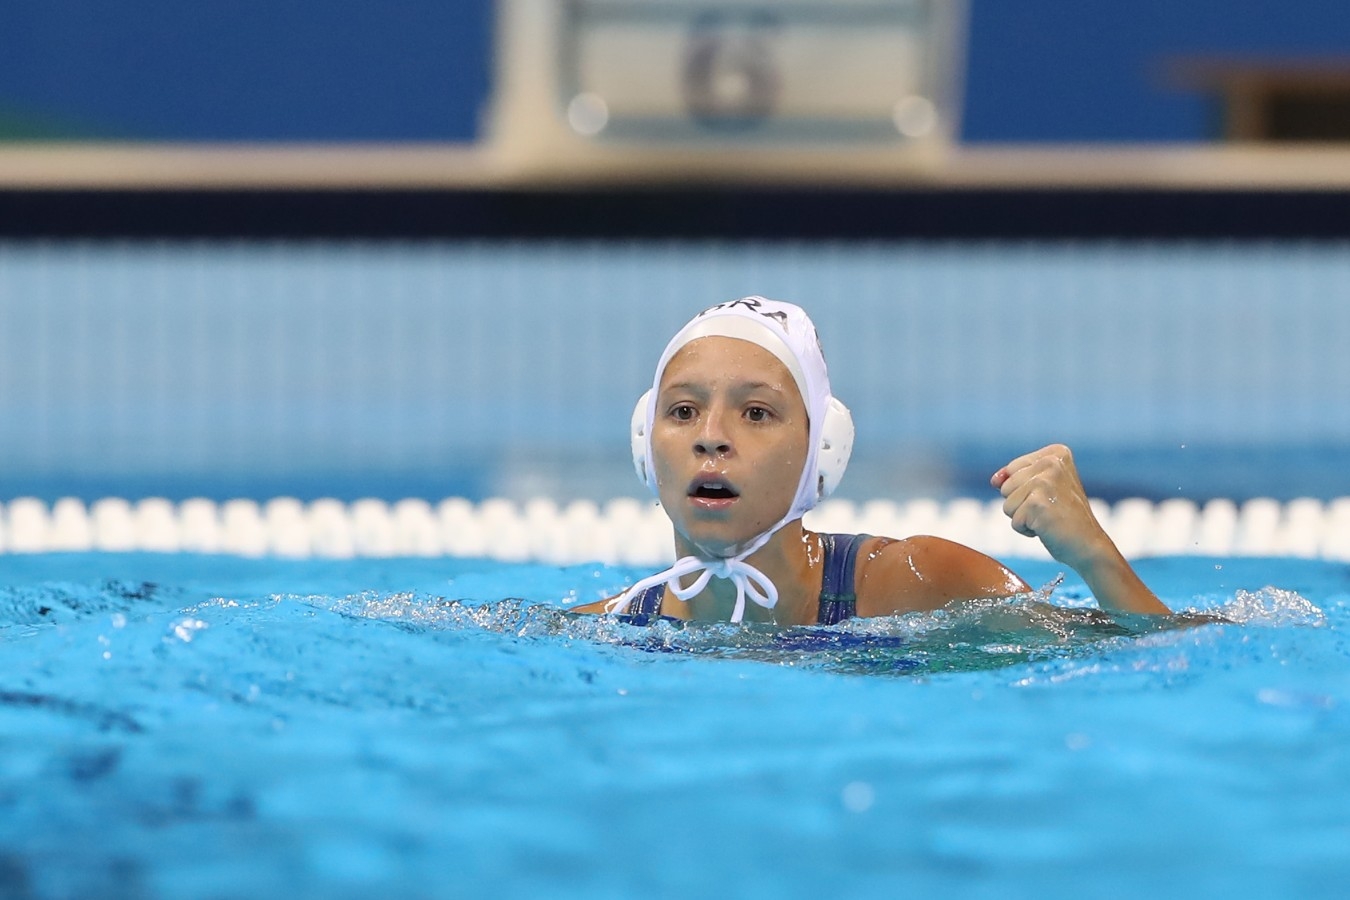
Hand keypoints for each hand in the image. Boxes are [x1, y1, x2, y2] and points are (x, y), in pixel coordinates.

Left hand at [991, 444, 1170, 614]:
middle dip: (1021, 504)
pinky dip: (1027, 530)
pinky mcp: (1037, 503)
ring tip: (1048, 518)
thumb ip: (1015, 478)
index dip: (1024, 490)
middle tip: (1050, 510)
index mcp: (1055, 453)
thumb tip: (994, 480)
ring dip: (1023, 518)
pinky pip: (1014, 521)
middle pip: (1006, 486)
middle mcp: (1051, 462)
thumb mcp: (1041, 489)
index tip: (1051, 497)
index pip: (1012, 469)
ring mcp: (1045, 482)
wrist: (1089, 545)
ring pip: (1007, 504)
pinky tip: (1048, 528)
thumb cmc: (1064, 518)